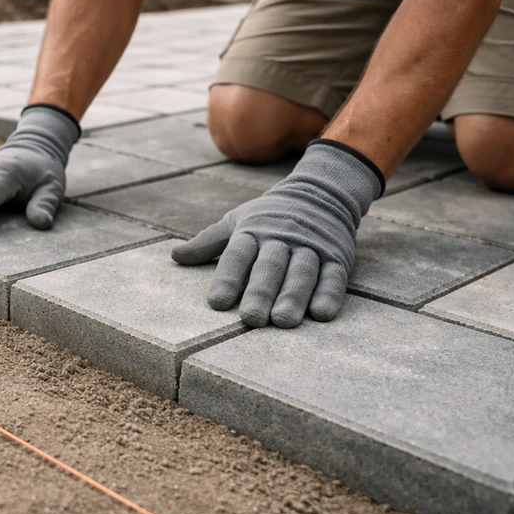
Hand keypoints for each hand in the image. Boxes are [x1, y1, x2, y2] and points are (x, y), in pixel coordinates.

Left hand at [171, 140, 383, 327]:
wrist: (322, 191)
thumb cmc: (269, 216)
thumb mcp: (237, 221)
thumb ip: (208, 242)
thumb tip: (175, 257)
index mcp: (253, 231)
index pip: (238, 255)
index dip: (228, 278)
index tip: (217, 303)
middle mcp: (282, 238)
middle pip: (270, 266)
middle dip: (261, 292)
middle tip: (252, 319)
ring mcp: (312, 247)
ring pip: (302, 272)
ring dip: (294, 297)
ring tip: (283, 321)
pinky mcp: (337, 256)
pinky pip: (334, 277)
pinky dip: (329, 294)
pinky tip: (320, 314)